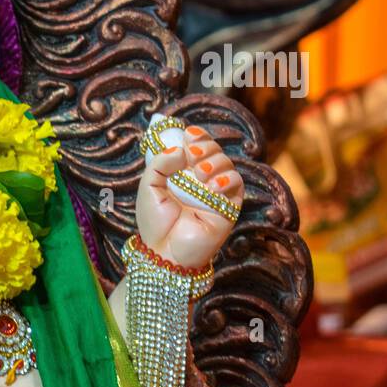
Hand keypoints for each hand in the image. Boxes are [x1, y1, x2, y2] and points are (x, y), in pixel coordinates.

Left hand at [136, 122, 242, 268]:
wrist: (165, 252)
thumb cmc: (155, 223)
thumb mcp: (148, 187)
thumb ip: (160, 164)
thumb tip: (181, 149)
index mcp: (182, 173)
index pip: (196, 146)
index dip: (197, 137)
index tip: (189, 134)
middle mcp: (201, 180)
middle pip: (214, 151)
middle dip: (206, 146)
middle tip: (193, 155)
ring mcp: (216, 192)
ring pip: (227, 164)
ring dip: (215, 162)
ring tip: (200, 174)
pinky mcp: (229, 206)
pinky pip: (237, 184)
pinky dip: (228, 179)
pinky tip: (214, 185)